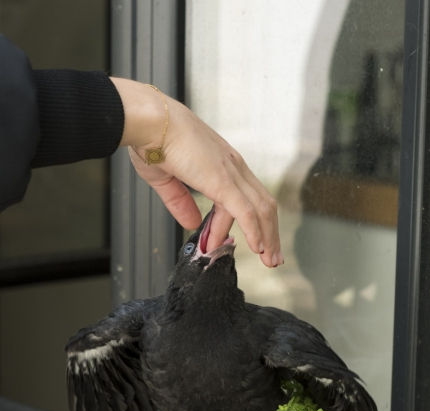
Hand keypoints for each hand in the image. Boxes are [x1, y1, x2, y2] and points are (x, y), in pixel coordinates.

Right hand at [111, 78, 282, 266]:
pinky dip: (255, 231)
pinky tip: (258, 248)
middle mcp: (232, 166)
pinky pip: (246, 212)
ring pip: (261, 210)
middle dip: (269, 232)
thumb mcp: (167, 179)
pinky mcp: (223, 181)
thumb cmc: (152, 141)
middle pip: (262, 204)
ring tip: (270, 260)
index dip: (237, 224)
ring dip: (269, 237)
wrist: (149, 121)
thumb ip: (181, 202)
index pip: (241, 199)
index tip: (224, 243)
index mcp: (221, 164)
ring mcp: (230, 173)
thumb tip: (193, 222)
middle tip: (271, 256)